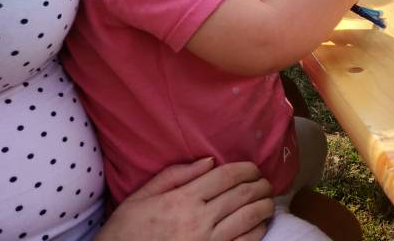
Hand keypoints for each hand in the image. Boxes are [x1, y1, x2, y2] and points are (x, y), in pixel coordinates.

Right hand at [98, 158, 273, 240]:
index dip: (247, 169)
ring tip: (267, 201)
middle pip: (243, 194)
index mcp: (182, 200)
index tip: (253, 168)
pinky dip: (258, 231)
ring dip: (265, 206)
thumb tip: (209, 161)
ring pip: (250, 218)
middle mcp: (199, 220)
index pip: (227, 176)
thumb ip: (175, 175)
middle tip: (265, 183)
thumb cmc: (126, 231)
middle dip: (261, 185)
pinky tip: (259, 225)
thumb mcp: (141, 197)